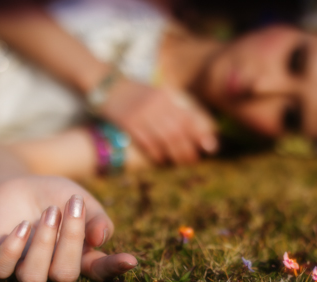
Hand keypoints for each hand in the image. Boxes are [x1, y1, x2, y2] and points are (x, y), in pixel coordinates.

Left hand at [0, 176, 136, 281]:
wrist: (19, 182)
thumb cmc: (55, 195)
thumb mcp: (80, 199)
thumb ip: (95, 218)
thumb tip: (101, 238)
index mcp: (79, 257)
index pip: (98, 271)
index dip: (113, 268)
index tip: (130, 260)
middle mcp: (52, 268)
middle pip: (64, 275)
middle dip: (70, 240)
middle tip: (73, 206)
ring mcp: (23, 267)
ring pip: (33, 278)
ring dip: (43, 245)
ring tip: (49, 212)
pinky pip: (1, 269)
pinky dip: (13, 248)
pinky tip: (22, 225)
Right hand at [102, 79, 216, 165]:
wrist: (105, 83)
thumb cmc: (135, 92)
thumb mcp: (157, 93)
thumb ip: (174, 107)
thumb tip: (195, 127)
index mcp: (166, 96)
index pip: (189, 117)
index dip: (201, 134)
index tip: (211, 147)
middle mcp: (156, 104)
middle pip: (179, 131)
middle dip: (189, 148)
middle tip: (194, 160)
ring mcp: (142, 113)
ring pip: (165, 138)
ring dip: (175, 153)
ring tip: (181, 162)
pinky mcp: (128, 122)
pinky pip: (147, 142)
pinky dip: (157, 153)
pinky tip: (162, 159)